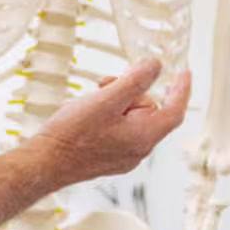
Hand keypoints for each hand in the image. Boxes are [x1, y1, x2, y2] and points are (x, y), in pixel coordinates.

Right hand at [33, 58, 189, 187]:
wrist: (45, 163)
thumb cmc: (72, 134)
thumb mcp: (106, 100)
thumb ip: (135, 81)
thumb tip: (156, 66)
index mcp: (143, 137)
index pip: (174, 110)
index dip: (181, 89)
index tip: (184, 72)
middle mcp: (138, 150)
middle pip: (148, 111)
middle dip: (131, 91)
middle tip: (106, 83)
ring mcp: (124, 156)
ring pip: (132, 119)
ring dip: (116, 102)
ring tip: (93, 99)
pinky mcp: (110, 158)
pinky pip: (120, 130)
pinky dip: (109, 115)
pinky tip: (89, 113)